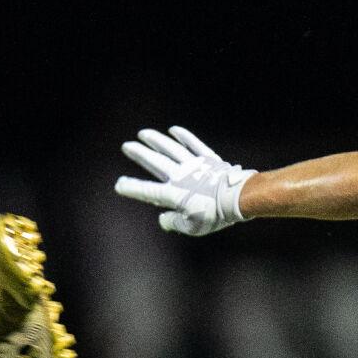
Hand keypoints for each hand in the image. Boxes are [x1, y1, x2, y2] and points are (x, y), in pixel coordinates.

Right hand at [115, 126, 252, 235]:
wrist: (237, 198)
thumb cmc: (215, 216)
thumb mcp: (192, 227)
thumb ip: (174, 222)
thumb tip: (163, 218)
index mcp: (174, 194)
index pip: (148, 191)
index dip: (133, 188)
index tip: (119, 184)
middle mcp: (180, 176)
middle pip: (155, 162)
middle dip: (139, 153)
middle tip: (126, 146)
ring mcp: (194, 165)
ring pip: (171, 149)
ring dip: (156, 140)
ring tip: (144, 133)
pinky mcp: (208, 159)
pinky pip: (193, 144)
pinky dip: (183, 136)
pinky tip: (173, 130)